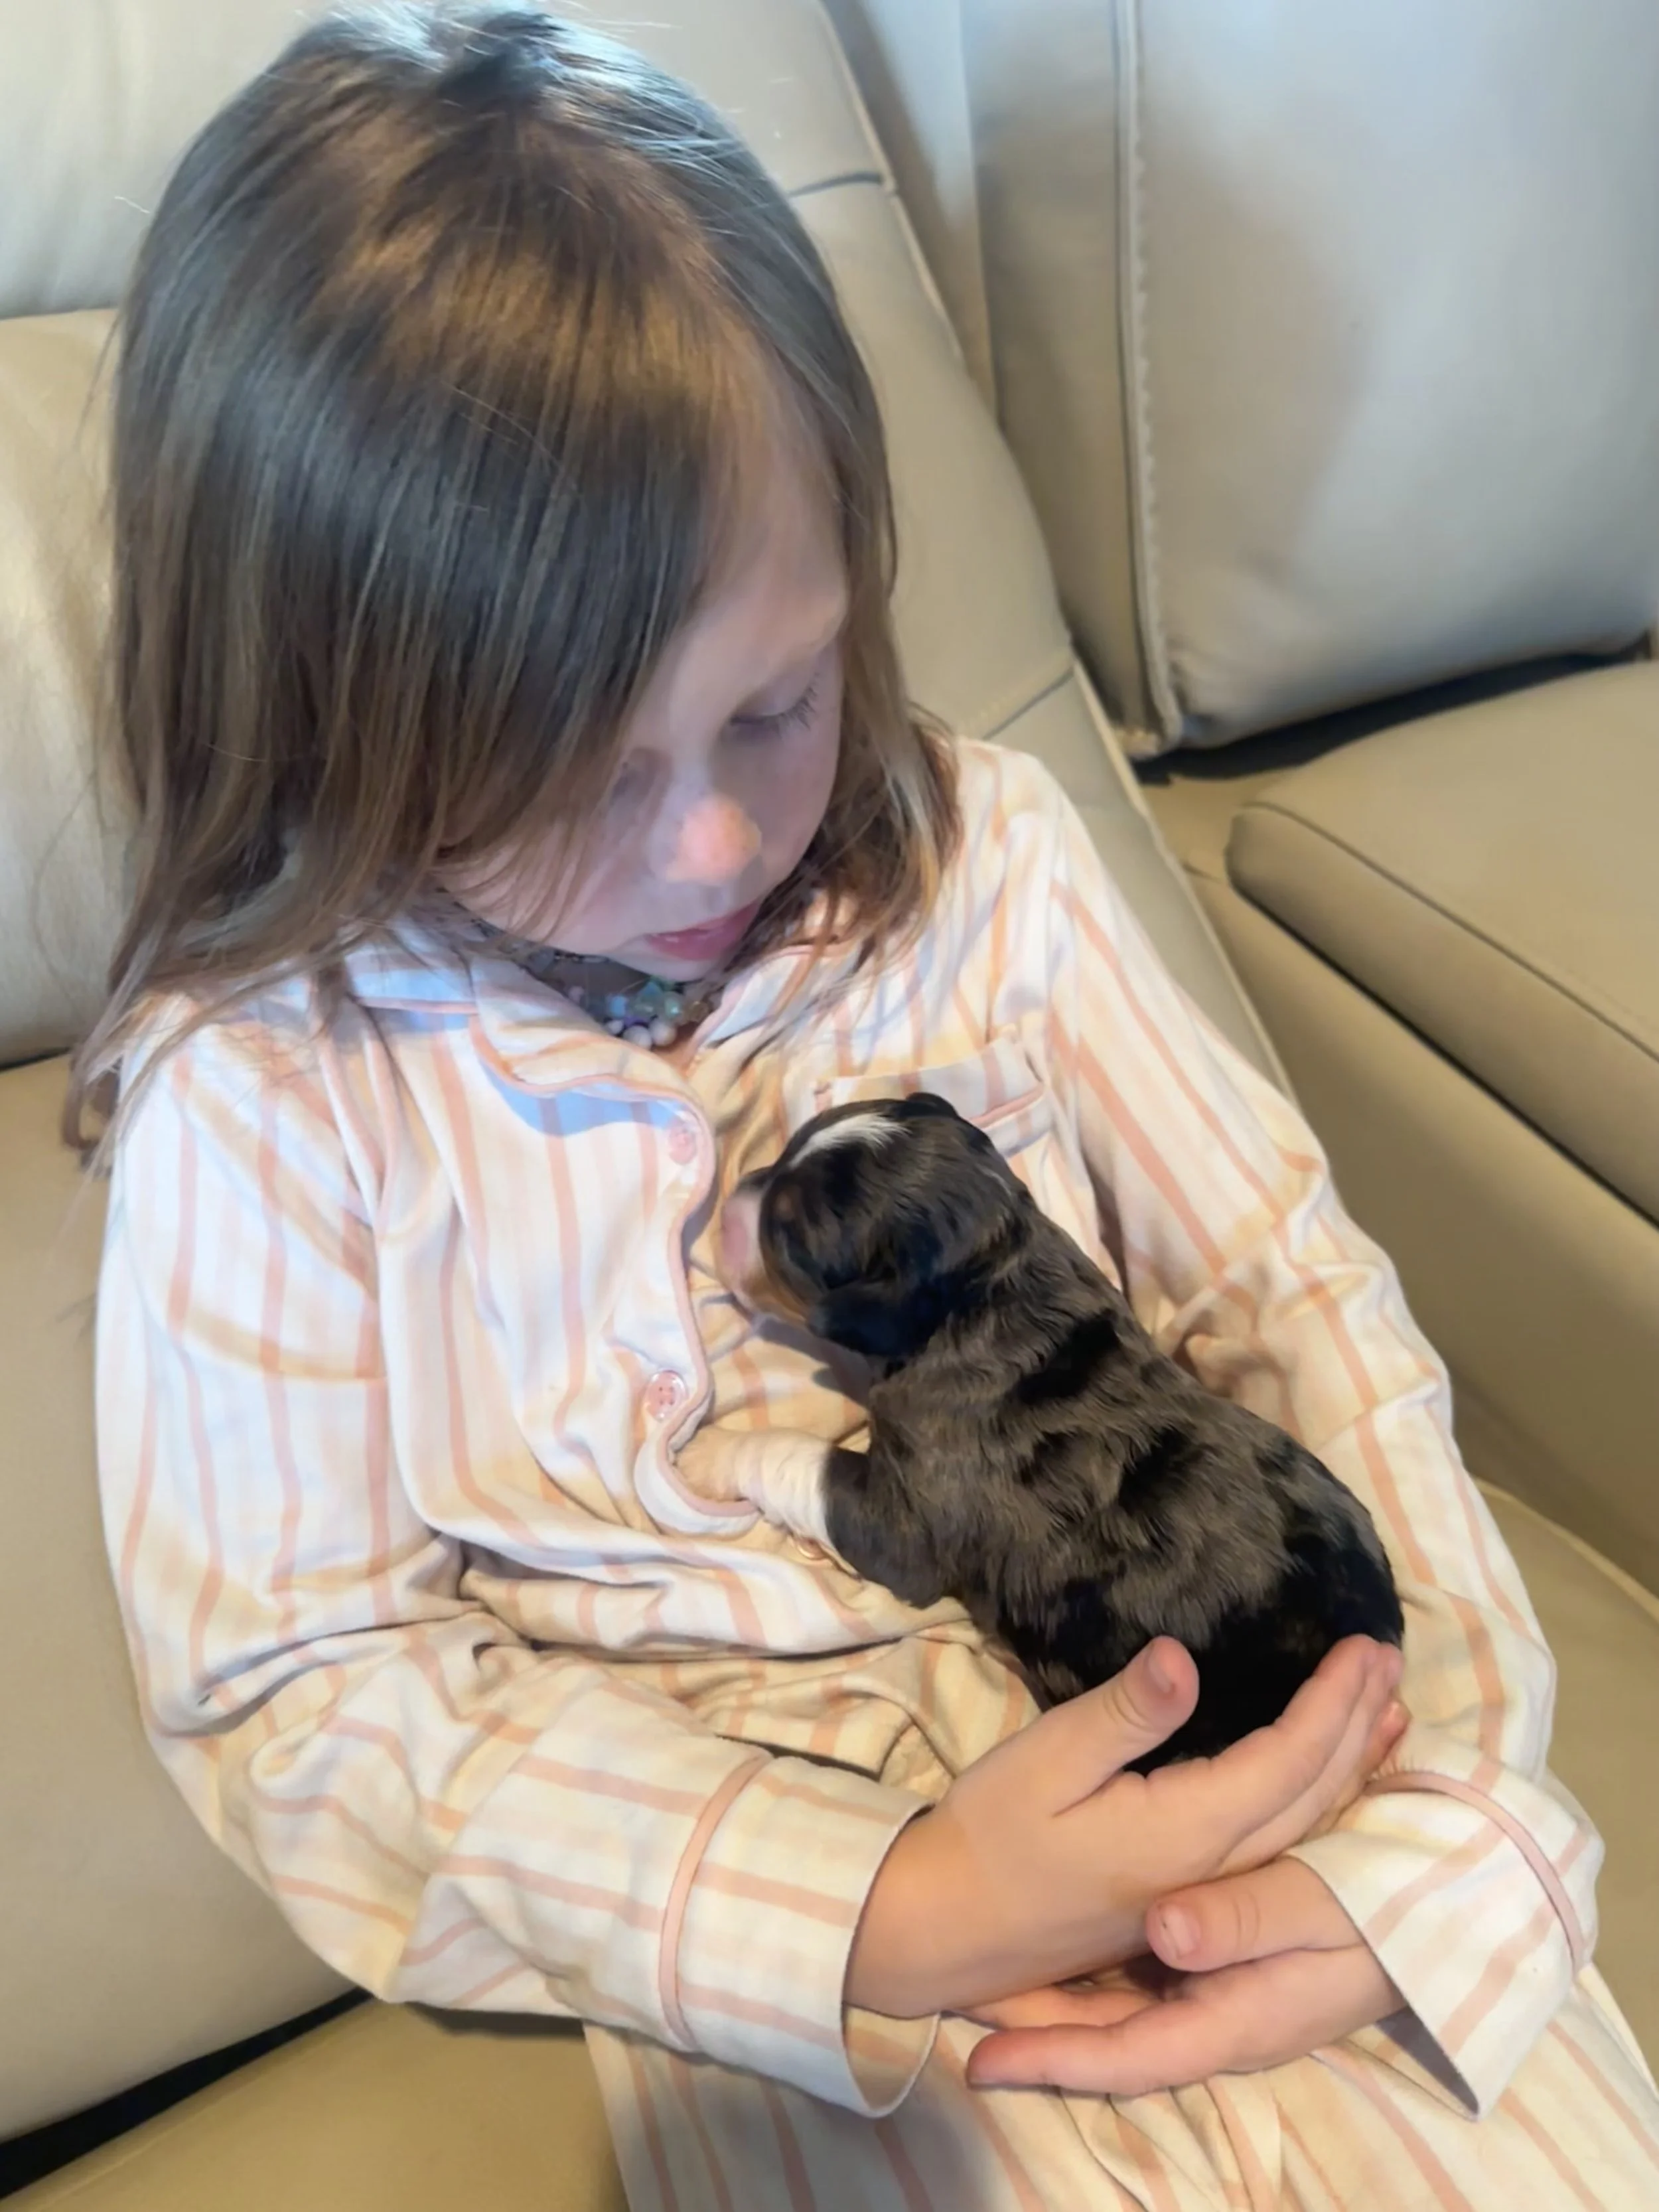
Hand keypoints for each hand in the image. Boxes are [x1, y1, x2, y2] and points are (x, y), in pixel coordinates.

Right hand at [846, 1634, 1401, 2020]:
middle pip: (1314, 1797)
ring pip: (1308, 1831)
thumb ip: (1122, 1715)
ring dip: (1353, 1768)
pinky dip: (1321, 1805)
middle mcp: (1213, 1872)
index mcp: (1184, 1833)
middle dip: (1359, 1726)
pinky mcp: (1190, 1903)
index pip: (1288, 1763)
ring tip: (1389, 1716)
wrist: (950, 1929)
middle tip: (1391, 1661)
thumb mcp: (1044, 1760)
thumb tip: (1181, 1657)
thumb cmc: (991, 1834)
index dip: (1335, 1704)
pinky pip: (1285, 1849)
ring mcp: (1206, 1896)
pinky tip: (1329, 1786)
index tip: (1367, 1646)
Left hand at [964, 1854, 1404, 2092]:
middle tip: (963, 2014)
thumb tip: (1164, 1929)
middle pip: (1115, 2041)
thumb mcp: (1318, 1907)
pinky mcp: (1236, 1961)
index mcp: (1235, 2018)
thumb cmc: (1388, 1906)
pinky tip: (1070, 1957)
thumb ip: (1245, 1918)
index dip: (1053, 2059)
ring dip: (1070, 2005)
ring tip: (993, 1992)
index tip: (979, 2062)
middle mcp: (1223, 2021)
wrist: (1452, 1900)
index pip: (1127, 2056)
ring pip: (1130, 2010)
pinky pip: (1156, 1981)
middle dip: (1045, 2033)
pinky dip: (1113, 1973)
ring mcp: (1228, 1994)